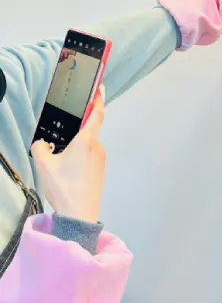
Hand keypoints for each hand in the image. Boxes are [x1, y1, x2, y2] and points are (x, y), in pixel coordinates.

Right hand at [31, 87, 106, 222]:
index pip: (96, 114)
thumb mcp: (44, 165)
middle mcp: (98, 147)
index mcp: (87, 140)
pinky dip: (79, 160)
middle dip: (76, 133)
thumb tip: (41, 144)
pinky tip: (67, 173)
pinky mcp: (100, 172)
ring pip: (87, 148)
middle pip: (88, 132)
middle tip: (63, 137)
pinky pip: (89, 159)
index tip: (100, 87)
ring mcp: (101, 160)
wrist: (79, 215)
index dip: (98, 99)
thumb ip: (40, 148)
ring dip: (76, 150)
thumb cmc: (64, 187)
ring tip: (60, 163)